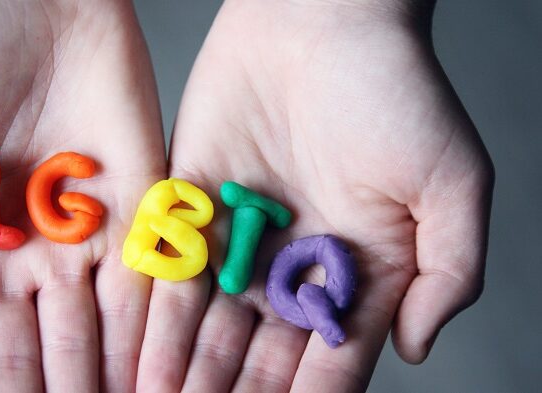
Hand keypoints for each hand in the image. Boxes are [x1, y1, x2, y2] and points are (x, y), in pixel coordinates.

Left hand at [137, 1, 493, 391]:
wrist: (321, 19)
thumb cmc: (396, 91)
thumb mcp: (452, 185)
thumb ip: (446, 275)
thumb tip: (420, 351)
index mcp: (357, 271)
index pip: (328, 362)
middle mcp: (295, 265)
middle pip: (260, 357)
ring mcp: (241, 239)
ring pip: (208, 328)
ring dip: (185, 374)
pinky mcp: (192, 206)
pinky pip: (171, 274)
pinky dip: (156, 320)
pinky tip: (139, 360)